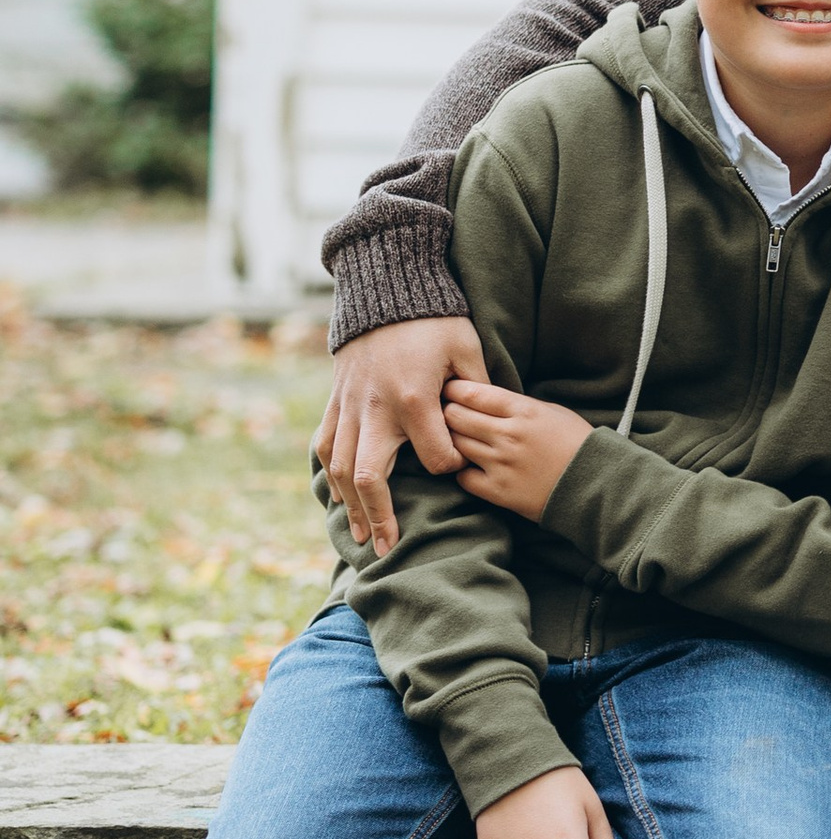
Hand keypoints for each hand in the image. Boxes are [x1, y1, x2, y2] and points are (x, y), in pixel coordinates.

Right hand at [317, 316, 490, 555]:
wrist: (384, 290)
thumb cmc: (433, 319)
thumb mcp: (466, 346)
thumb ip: (479, 388)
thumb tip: (495, 422)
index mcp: (414, 398)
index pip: (434, 457)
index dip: (450, 468)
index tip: (460, 470)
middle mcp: (375, 409)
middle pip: (369, 477)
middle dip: (379, 516)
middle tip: (387, 549)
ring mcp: (350, 406)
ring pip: (340, 467)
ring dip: (348, 506)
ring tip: (359, 537)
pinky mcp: (336, 400)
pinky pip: (326, 445)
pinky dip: (329, 474)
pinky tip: (339, 499)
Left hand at [444, 381, 591, 520]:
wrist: (596, 485)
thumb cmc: (577, 444)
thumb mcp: (553, 412)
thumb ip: (518, 405)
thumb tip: (487, 400)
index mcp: (524, 411)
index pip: (473, 393)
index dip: (454, 390)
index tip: (448, 390)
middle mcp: (509, 435)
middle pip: (456, 417)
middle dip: (446, 412)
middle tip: (445, 414)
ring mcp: (502, 464)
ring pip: (455, 445)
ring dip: (452, 440)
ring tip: (456, 439)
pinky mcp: (499, 491)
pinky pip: (463, 477)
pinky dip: (462, 470)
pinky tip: (470, 466)